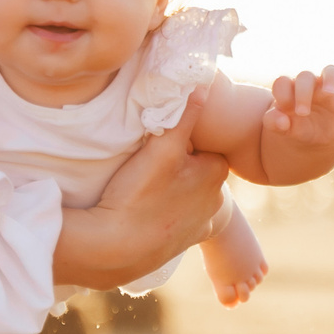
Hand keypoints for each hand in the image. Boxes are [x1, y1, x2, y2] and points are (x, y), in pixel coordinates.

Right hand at [54, 117, 229, 288]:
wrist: (117, 248)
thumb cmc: (140, 194)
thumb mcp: (162, 148)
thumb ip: (184, 116)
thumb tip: (203, 84)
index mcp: (216, 173)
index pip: (205, 145)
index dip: (183, 141)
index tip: (160, 143)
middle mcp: (217, 200)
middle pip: (198, 170)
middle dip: (181, 165)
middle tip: (149, 165)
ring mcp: (201, 224)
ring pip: (190, 195)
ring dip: (175, 189)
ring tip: (145, 188)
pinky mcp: (185, 243)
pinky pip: (180, 219)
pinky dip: (168, 214)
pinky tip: (149, 210)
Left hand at [265, 65, 333, 159]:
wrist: (314, 139)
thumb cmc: (295, 126)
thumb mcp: (282, 128)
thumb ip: (274, 123)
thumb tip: (281, 120)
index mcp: (290, 89)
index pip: (283, 82)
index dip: (282, 94)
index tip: (283, 109)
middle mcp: (310, 85)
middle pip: (305, 76)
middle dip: (302, 93)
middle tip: (301, 112)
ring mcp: (329, 91)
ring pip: (331, 72)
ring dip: (330, 80)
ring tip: (329, 93)